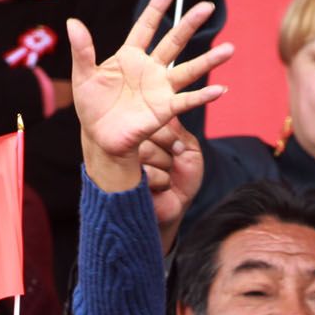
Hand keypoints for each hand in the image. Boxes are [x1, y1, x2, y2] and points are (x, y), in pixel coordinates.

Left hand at [71, 0, 232, 190]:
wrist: (99, 137)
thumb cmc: (91, 106)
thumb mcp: (83, 76)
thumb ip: (82, 50)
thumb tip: (73, 22)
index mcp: (130, 56)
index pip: (145, 27)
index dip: (156, 9)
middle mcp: (150, 69)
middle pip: (174, 41)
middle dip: (190, 24)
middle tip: (208, 6)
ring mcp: (160, 89)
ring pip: (188, 70)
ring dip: (209, 61)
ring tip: (230, 49)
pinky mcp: (164, 110)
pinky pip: (187, 101)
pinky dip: (203, 96)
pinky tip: (221, 90)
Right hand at [140, 117, 203, 251]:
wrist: (179, 205)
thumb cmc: (184, 175)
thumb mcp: (188, 148)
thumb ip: (177, 130)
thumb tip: (168, 110)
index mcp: (146, 133)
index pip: (152, 120)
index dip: (169, 136)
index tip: (179, 149)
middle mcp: (133, 145)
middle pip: (146, 133)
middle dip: (168, 150)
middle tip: (175, 162)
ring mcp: (127, 162)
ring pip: (145, 152)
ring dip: (165, 165)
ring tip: (168, 175)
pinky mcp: (125, 181)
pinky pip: (146, 172)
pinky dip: (162, 181)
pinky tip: (162, 188)